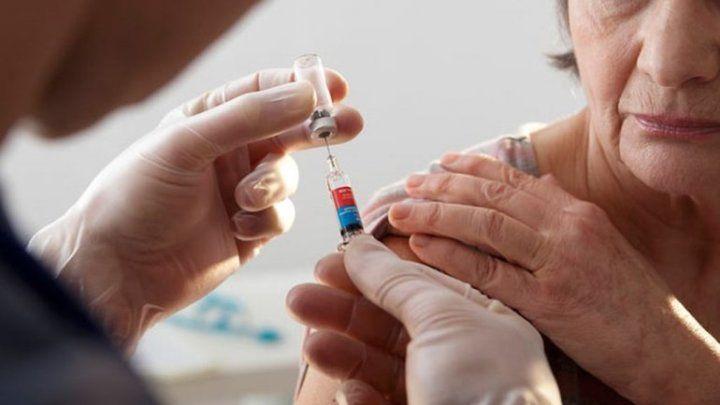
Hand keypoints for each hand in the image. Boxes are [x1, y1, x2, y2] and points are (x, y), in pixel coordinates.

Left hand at [28, 68, 362, 350]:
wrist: (119, 270)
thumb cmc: (137, 197)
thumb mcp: (186, 144)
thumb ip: (248, 118)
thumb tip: (307, 96)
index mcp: (208, 120)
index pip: (263, 91)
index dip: (300, 87)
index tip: (335, 88)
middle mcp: (228, 153)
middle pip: (288, 132)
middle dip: (319, 129)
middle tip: (350, 125)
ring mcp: (241, 193)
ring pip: (287, 177)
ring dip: (273, 186)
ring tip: (244, 200)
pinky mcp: (250, 231)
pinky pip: (280, 217)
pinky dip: (265, 221)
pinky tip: (236, 229)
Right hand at [287, 235, 559, 404]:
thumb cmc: (485, 388)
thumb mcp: (443, 318)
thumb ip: (396, 281)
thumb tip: (360, 247)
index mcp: (481, 320)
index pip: (416, 284)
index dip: (371, 272)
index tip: (330, 263)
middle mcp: (461, 356)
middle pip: (389, 322)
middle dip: (344, 309)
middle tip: (300, 298)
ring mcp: (439, 391)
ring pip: (378, 363)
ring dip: (341, 351)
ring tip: (311, 346)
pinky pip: (377, 401)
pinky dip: (358, 395)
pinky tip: (348, 393)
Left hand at [389, 152, 719, 402]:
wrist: (664, 346)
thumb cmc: (630, 298)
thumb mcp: (603, 243)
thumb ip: (566, 210)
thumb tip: (540, 180)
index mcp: (577, 212)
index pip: (514, 179)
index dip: (471, 168)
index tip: (440, 163)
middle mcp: (566, 228)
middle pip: (492, 196)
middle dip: (444, 186)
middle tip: (410, 185)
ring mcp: (556, 262)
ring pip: (485, 224)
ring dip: (437, 214)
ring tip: (403, 211)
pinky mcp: (548, 301)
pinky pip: (489, 270)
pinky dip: (451, 255)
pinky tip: (423, 246)